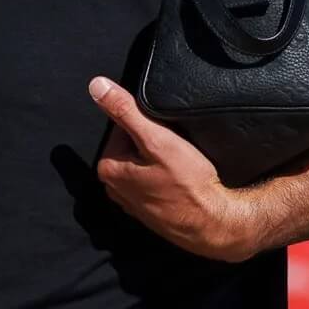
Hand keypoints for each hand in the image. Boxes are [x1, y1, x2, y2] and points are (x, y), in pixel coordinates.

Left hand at [91, 76, 260, 261]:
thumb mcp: (157, 140)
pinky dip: (165, 177)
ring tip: (180, 166)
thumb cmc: (187, 184)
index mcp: (108, 168)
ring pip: (143, 163)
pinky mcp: (148, 209)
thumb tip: (97, 86)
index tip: (167, 135)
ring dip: (160, 159)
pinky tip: (180, 181)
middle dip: (153, 142)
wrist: (212, 223)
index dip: (148, 124)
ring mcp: (130, 201)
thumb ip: (125, 111)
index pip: (122, 126)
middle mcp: (114, 187)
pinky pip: (152, 181)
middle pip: (132, 145)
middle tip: (176, 152)